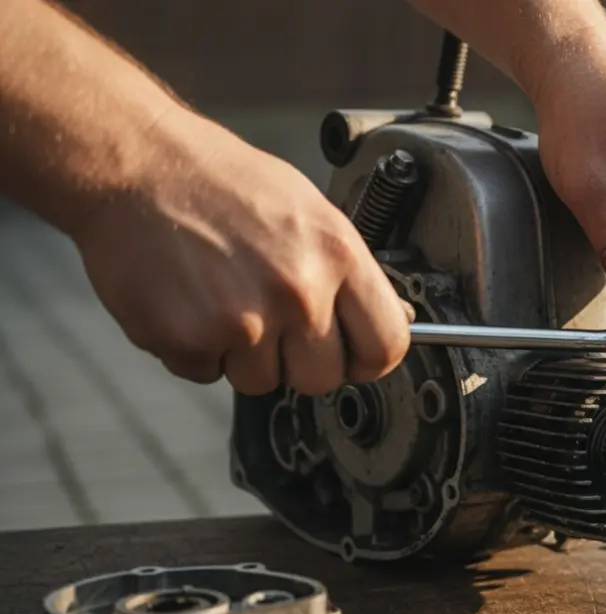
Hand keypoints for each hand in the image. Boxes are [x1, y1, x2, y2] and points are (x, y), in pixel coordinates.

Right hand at [71, 111, 413, 395]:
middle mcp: (298, 292)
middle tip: (270, 319)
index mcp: (338, 255)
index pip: (386, 345)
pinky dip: (194, 349)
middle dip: (298, 361)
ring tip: (221, 297)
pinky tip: (187, 300)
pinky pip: (206, 374)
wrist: (136, 164)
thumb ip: (351, 271)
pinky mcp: (189, 339)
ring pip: (262, 382)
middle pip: (323, 380)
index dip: (367, 359)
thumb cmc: (222, 183)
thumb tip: (395, 317)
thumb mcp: (311, 211)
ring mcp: (243, 320)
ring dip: (242, 355)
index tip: (350, 355)